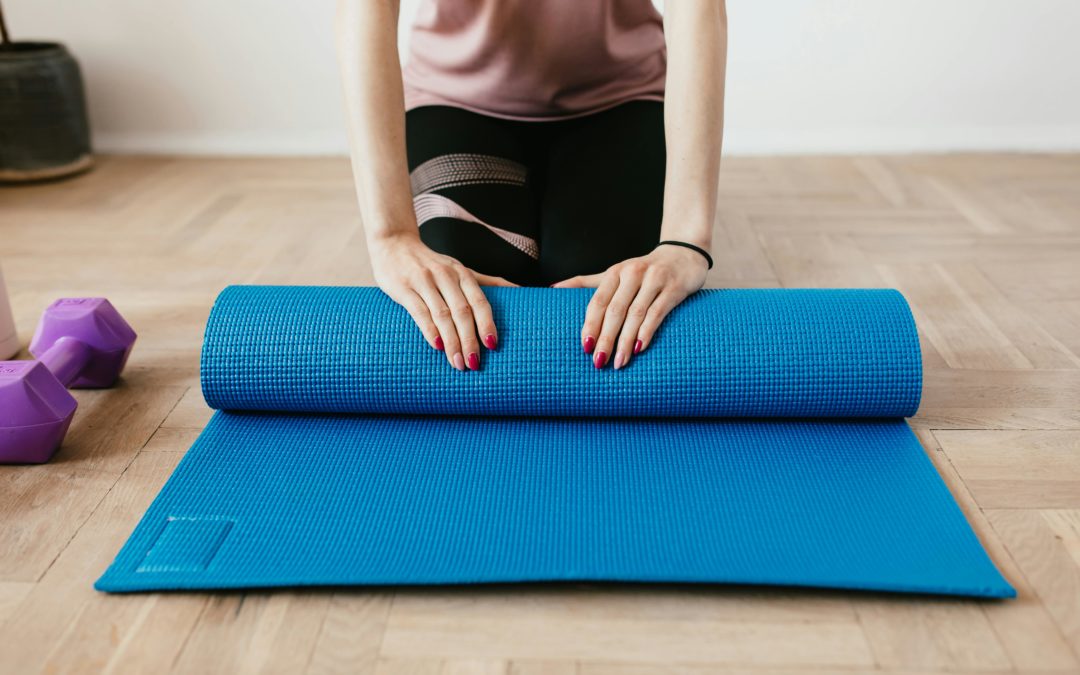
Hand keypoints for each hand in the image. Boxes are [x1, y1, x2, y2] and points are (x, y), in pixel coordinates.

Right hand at [369, 233, 515, 370]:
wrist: (394, 243)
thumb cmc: (430, 263)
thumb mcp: (458, 269)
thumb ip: (486, 281)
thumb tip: (519, 290)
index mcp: (462, 273)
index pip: (479, 301)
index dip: (487, 324)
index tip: (493, 346)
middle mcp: (445, 276)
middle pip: (462, 312)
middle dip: (470, 340)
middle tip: (474, 364)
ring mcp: (424, 281)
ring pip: (442, 315)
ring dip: (452, 342)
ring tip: (458, 363)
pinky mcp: (404, 288)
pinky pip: (419, 312)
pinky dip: (430, 330)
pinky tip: (437, 346)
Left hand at [552, 245, 708, 368]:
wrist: (684, 254)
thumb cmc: (644, 270)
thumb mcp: (615, 273)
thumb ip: (586, 282)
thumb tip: (553, 288)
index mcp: (615, 273)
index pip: (598, 302)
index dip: (590, 325)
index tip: (584, 347)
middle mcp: (633, 274)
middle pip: (614, 310)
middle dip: (605, 338)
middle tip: (599, 362)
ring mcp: (655, 280)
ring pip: (635, 314)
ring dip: (625, 340)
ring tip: (619, 362)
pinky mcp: (674, 288)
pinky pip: (658, 312)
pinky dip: (647, 331)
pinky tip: (639, 348)